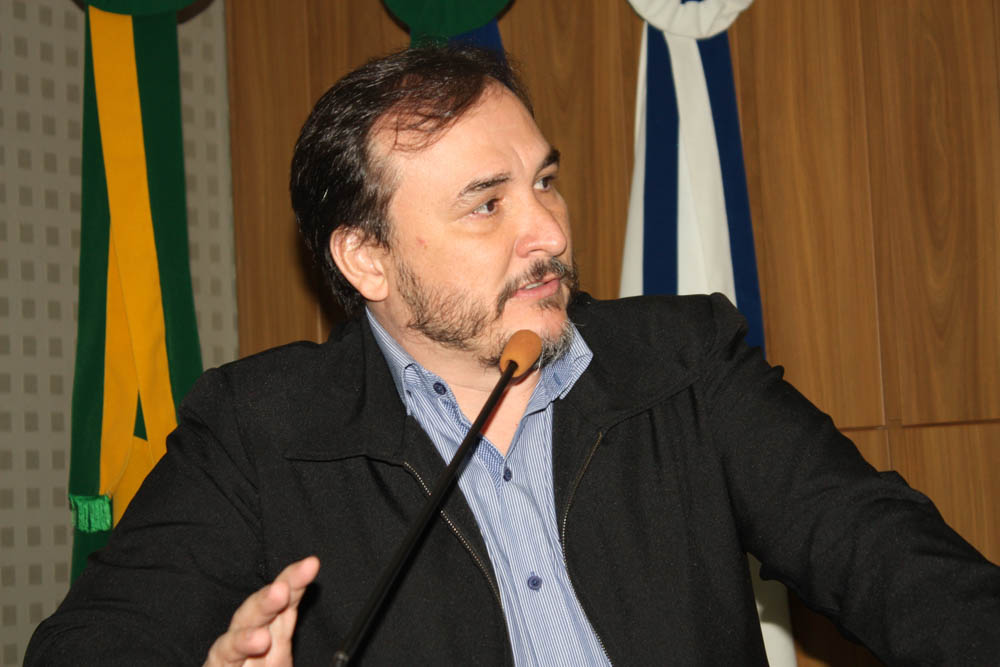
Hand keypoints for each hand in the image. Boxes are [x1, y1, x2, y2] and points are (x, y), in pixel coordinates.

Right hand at [204, 556, 319, 666]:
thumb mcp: (293, 665)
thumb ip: (330, 661)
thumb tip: (345, 659)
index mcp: (276, 638)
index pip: (286, 603)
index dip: (296, 581)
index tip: (311, 564)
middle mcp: (250, 644)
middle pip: (256, 613)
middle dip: (267, 599)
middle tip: (282, 590)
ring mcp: (229, 660)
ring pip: (230, 640)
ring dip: (245, 636)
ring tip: (262, 638)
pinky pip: (220, 659)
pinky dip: (232, 651)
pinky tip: (251, 646)